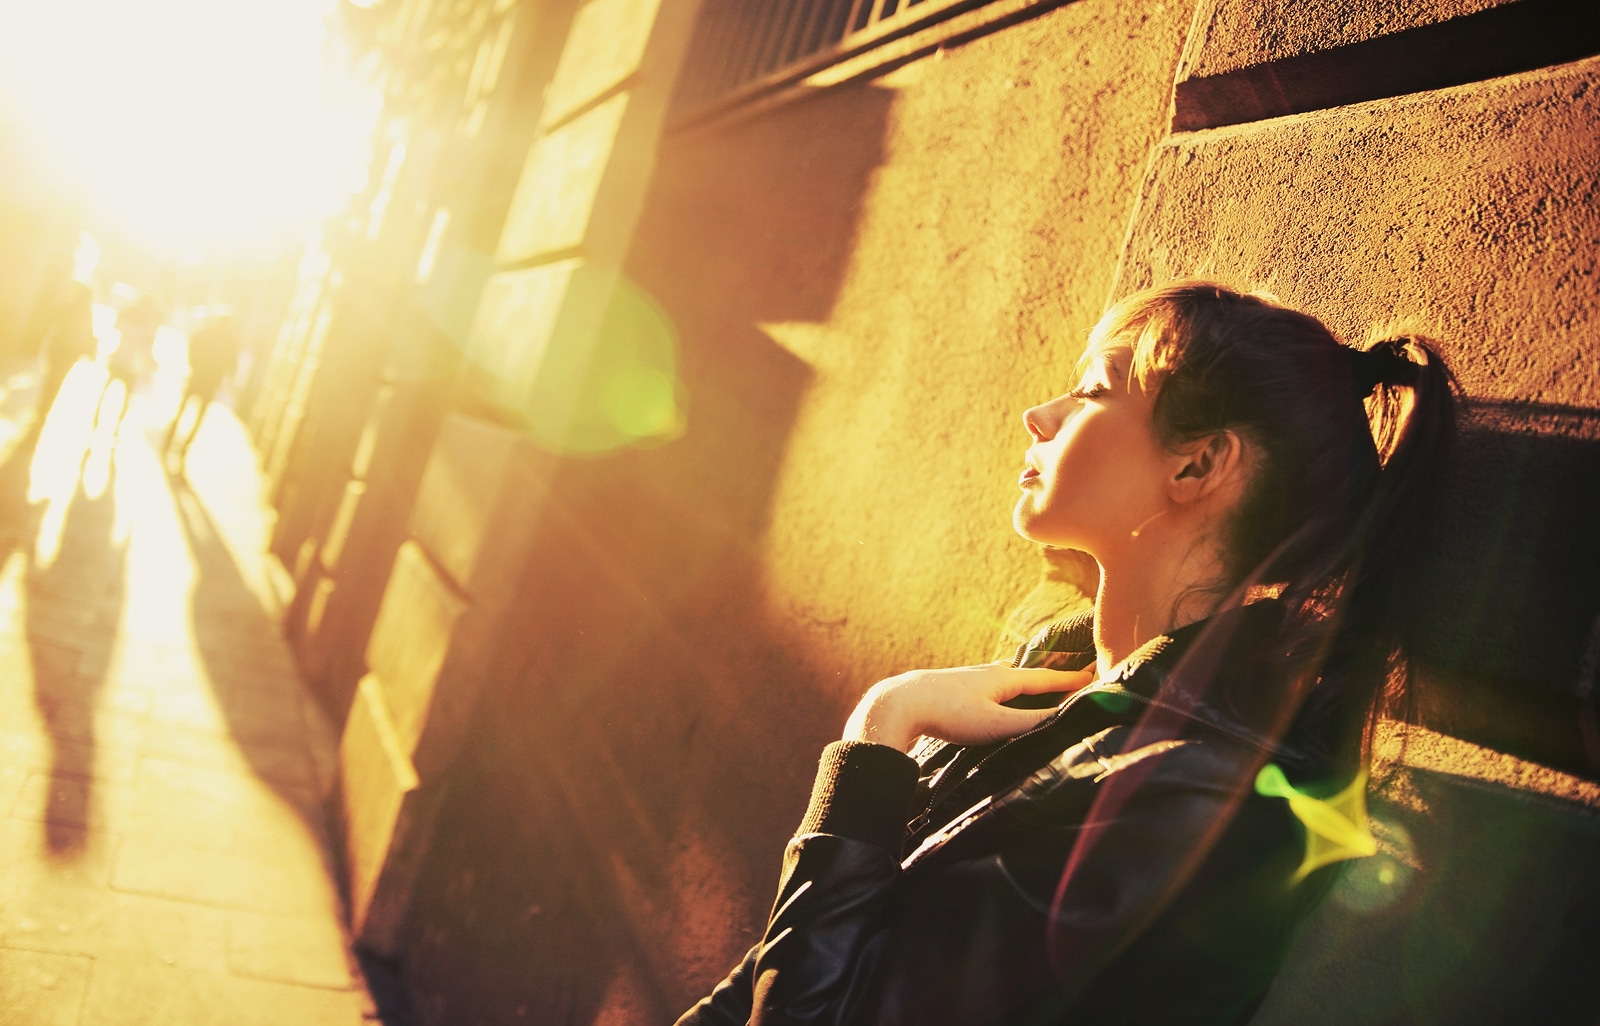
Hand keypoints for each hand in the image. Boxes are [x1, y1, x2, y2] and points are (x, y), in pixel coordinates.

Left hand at [842, 664, 1093, 752]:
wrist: (899, 704)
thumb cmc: (949, 713)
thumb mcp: (995, 724)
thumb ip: (1029, 722)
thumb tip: (1063, 719)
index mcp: (1002, 678)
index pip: (1044, 678)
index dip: (1068, 680)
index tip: (1091, 674)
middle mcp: (986, 672)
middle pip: (1023, 674)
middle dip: (1045, 677)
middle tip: (1064, 677)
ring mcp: (966, 678)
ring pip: (1000, 678)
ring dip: (1019, 681)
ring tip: (1029, 684)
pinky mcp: (949, 688)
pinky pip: (983, 686)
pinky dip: (997, 689)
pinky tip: (987, 696)